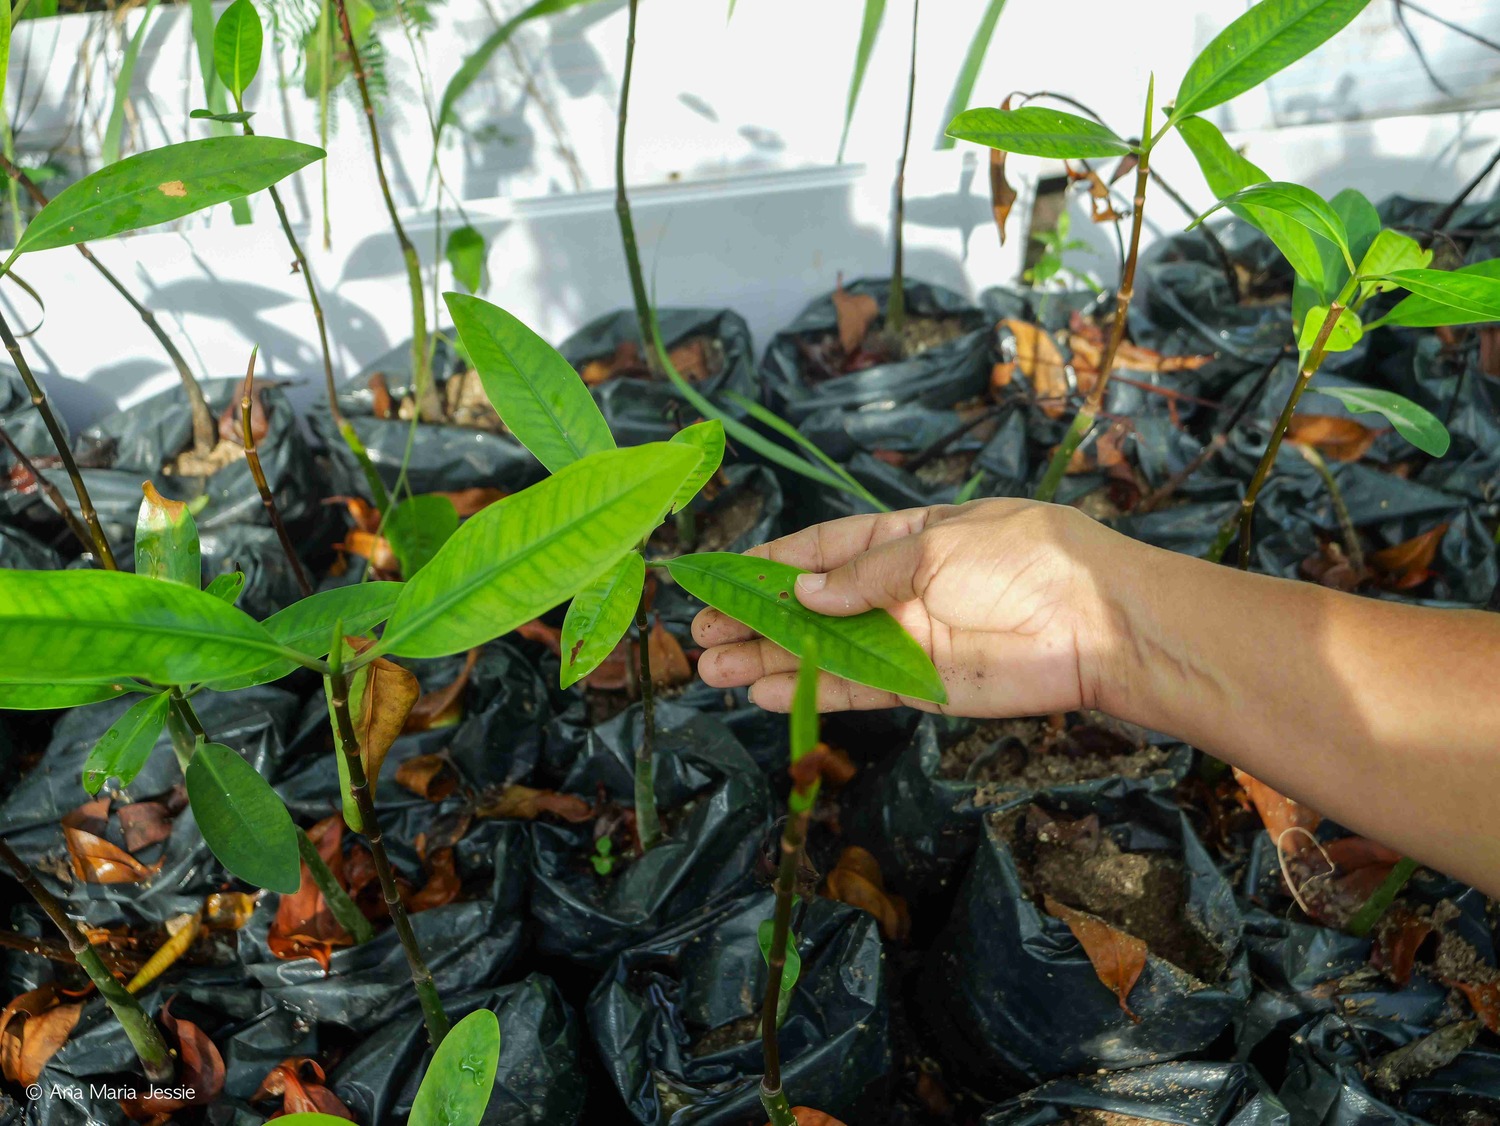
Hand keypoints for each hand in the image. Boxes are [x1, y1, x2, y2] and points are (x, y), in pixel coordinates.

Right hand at [691, 498, 1122, 714]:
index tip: (720, 576)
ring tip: (710, 668)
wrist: (1097, 624)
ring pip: (820, 651)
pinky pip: (851, 689)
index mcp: (904, 537)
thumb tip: (804, 594)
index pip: (823, 549)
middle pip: (810, 605)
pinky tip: (762, 692)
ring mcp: (905, 640)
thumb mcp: (936, 545)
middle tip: (700, 632)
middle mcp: (897, 589)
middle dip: (755, 618)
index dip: (770, 564)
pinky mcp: (919, 688)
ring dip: (767, 658)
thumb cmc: (1026, 560)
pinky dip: (808, 691)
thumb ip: (866, 574)